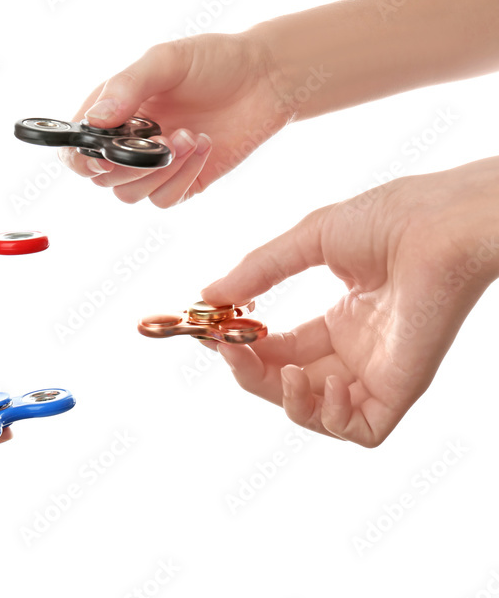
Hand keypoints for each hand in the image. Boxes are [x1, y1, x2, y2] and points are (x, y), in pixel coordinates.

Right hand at [60, 32, 289, 207]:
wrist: (265, 78)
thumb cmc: (213, 61)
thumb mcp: (165, 61)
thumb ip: (126, 86)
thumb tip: (95, 120)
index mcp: (111, 112)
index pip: (74, 149)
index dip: (79, 158)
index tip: (101, 153)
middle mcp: (126, 142)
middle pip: (101, 178)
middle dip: (128, 164)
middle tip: (160, 139)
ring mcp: (153, 166)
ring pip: (130, 194)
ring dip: (159, 170)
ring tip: (189, 136)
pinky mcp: (182, 182)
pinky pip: (164, 200)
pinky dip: (182, 177)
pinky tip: (202, 145)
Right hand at [200, 159, 498, 446]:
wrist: (441, 223)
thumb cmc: (391, 218)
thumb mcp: (309, 240)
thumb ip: (259, 271)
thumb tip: (209, 296)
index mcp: (341, 320)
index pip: (279, 350)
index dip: (243, 346)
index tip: (213, 331)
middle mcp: (356, 351)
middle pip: (287, 385)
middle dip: (251, 373)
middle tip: (228, 349)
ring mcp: (379, 372)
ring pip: (317, 416)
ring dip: (286, 401)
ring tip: (284, 371)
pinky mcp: (401, 388)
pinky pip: (361, 432)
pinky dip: (331, 418)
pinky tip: (325, 380)